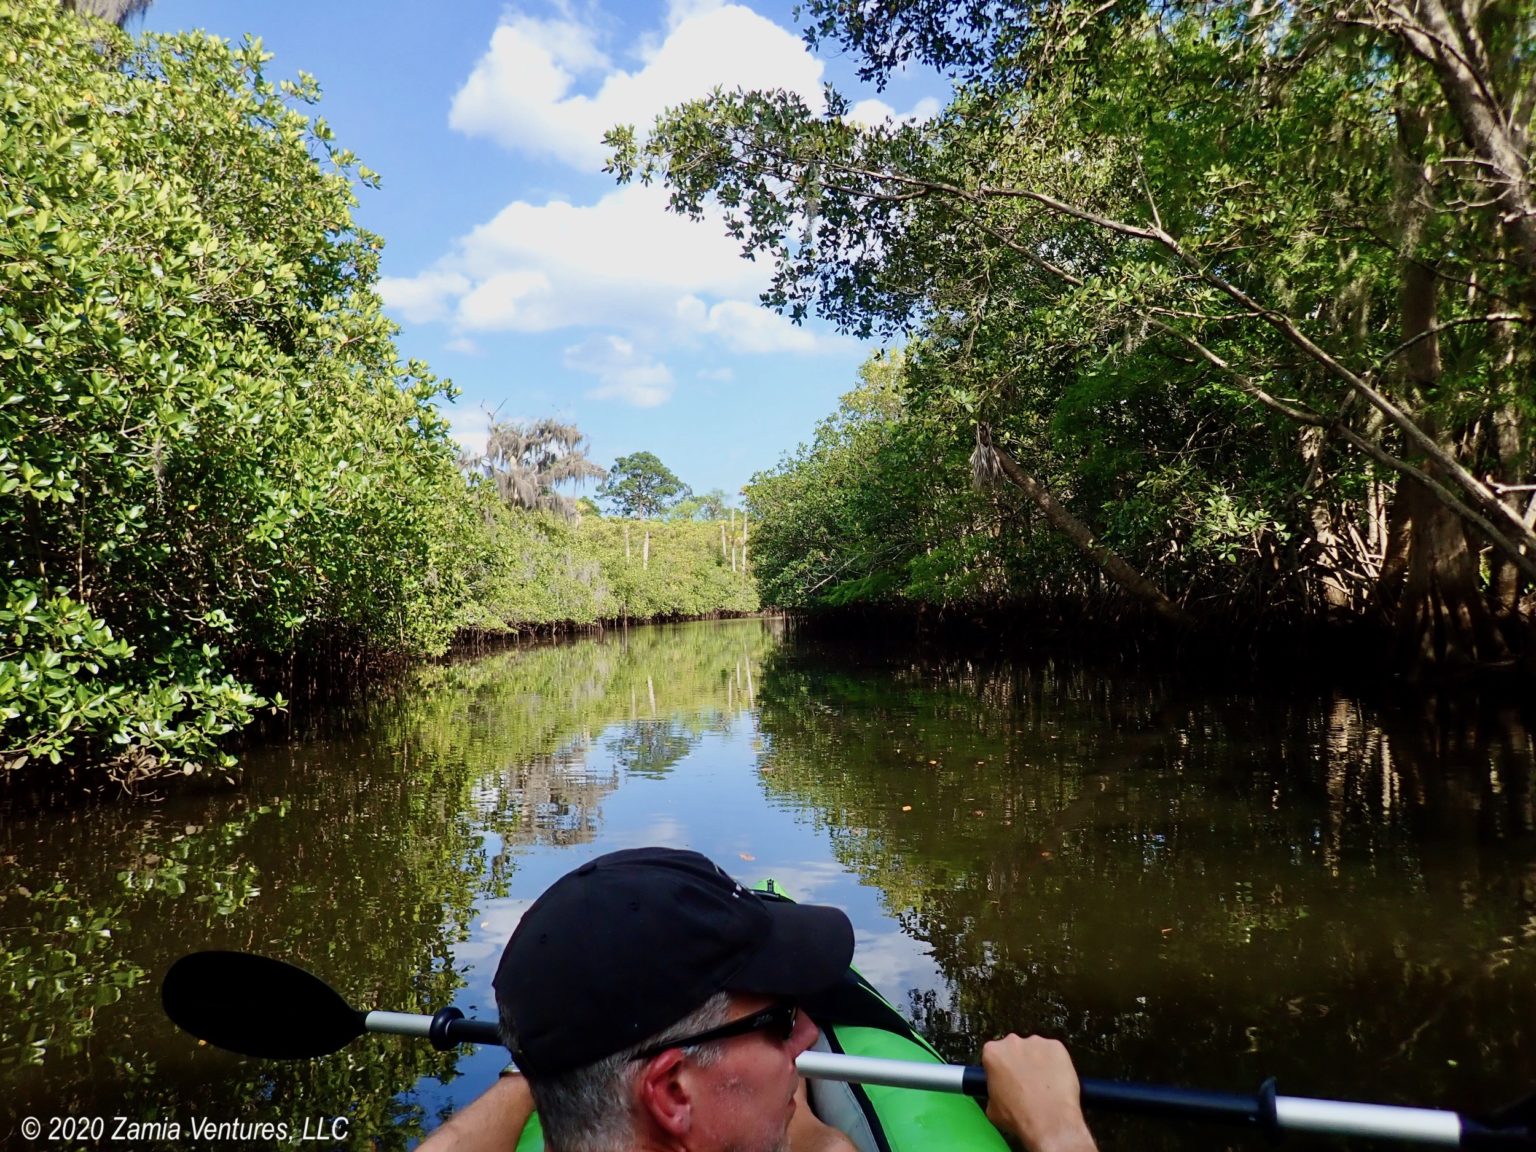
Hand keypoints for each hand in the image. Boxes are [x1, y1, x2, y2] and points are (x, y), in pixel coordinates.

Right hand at [981, 1034, 1096, 1151]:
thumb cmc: (1019, 1116)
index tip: (1007, 1079)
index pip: (994, 1055)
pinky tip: (1057, 1082)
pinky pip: (1055, 1053)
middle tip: (1026, 1082)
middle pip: (1015, 1048)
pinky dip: (1056, 1064)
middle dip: (1019, 1062)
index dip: (1001, 1068)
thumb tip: (1000, 1090)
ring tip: (1045, 1085)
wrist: (1049, 1121)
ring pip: (1036, 1050)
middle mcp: (1012, 1042)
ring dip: (1038, 1062)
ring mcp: (1037, 1042)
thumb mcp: (991, 1108)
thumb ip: (993, 1089)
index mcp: (993, 1053)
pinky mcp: (1057, 1047)